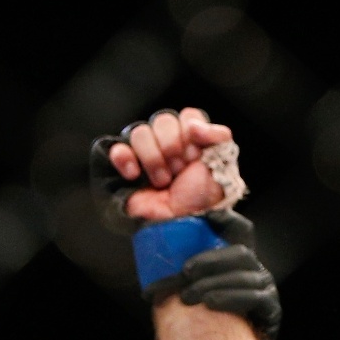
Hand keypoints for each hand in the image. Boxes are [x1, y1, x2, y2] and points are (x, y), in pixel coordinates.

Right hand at [95, 108, 233, 223]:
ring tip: (162, 182)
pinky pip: (117, 148)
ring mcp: (145, 154)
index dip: (191, 134)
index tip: (195, 158)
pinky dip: (125, 159)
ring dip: (153, 159)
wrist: (180, 225)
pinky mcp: (125, 168)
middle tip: (178, 172)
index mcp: (191, 138)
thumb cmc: (202, 199)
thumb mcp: (222, 165)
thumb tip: (192, 125)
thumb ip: (219, 135)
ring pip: (140, 132)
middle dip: (173, 148)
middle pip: (163, 120)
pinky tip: (134, 175)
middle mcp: (167, 142)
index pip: (187, 115)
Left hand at [175, 214, 279, 339]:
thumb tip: (146, 248)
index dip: (226, 219)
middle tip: (184, 272)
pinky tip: (210, 304)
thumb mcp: (191, 292)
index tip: (206, 216)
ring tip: (188, 297)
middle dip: (210, 259)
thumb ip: (180, 274)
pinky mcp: (271, 310)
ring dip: (214, 283)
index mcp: (237, 261)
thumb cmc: (205, 324)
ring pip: (245, 275)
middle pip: (240, 252)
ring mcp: (266, 288)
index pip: (240, 230)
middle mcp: (255, 270)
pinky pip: (254, 298)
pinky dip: (230, 299)